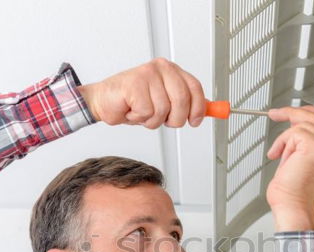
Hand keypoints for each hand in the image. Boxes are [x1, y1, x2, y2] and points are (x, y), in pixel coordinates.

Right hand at [77, 58, 205, 128]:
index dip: (198, 108)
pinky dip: (139, 118)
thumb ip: (186, 104)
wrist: (103, 101)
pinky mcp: (134, 84)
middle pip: (182, 101)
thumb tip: (210, 110)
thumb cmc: (132, 102)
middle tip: (162, 119)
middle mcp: (160, 69)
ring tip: (142, 112)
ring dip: (152, 120)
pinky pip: (147, 112)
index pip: (195, 88)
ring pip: (164, 110)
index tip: (195, 120)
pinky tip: (132, 110)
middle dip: (174, 119)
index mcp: (171, 71)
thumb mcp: (165, 103)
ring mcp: (147, 75)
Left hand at [266, 106, 313, 231]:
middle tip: (276, 114)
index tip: (291, 114)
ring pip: (303, 123)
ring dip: (285, 138)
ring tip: (280, 154)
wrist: (293, 207)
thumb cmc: (295, 193)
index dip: (308, 114)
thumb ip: (306, 143)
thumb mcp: (304, 161)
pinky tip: (279, 156)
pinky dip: (282, 143)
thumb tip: (295, 125)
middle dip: (295, 112)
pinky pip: (293, 132)